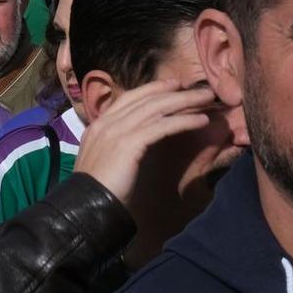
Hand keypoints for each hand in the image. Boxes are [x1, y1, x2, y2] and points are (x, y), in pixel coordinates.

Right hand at [73, 79, 223, 210]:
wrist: (84, 207)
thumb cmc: (97, 192)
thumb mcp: (106, 162)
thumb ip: (117, 148)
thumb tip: (135, 146)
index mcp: (98, 126)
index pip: (129, 98)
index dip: (153, 89)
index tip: (174, 85)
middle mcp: (106, 123)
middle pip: (145, 99)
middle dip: (175, 91)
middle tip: (200, 89)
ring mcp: (115, 131)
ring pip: (156, 108)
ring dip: (185, 101)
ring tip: (207, 99)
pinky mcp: (128, 143)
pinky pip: (162, 126)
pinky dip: (184, 121)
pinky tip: (201, 120)